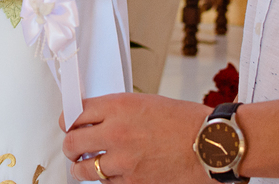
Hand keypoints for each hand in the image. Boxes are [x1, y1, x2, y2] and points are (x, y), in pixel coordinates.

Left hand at [62, 93, 210, 182]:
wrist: (210, 144)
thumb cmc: (185, 121)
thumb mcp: (144, 102)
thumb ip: (116, 110)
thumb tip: (93, 118)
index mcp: (118, 106)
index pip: (75, 113)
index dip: (68, 121)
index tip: (68, 125)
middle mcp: (116, 132)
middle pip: (72, 142)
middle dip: (70, 146)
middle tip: (73, 148)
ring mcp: (123, 160)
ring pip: (84, 168)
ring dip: (82, 167)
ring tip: (84, 165)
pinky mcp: (133, 182)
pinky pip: (106, 183)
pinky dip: (106, 179)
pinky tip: (112, 173)